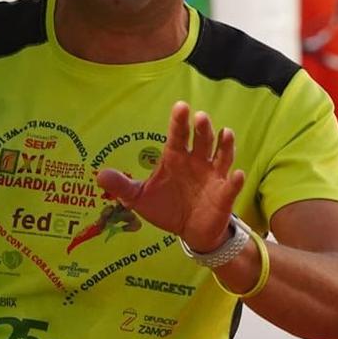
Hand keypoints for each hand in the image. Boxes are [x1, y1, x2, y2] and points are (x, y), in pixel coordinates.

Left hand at [95, 100, 245, 249]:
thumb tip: (99, 176)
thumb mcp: (140, 198)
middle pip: (202, 140)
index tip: (180, 107)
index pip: (178, 135)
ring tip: (226, 134)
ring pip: (222, 156)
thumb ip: (122, 186)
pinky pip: (232, 185)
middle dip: (202, 128)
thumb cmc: (166, 207)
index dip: (179, 121)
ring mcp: (213, 176)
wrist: (189, 231)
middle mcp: (197, 161)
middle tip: (200, 117)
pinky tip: (237, 175)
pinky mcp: (224, 194)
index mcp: (176, 158)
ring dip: (225, 145)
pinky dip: (236, 180)